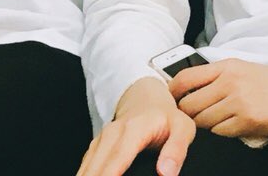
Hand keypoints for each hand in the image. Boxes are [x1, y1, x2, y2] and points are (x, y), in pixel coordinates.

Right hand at [78, 77, 194, 175]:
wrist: (147, 99)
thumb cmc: (167, 118)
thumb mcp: (182, 128)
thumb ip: (176, 149)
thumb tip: (166, 173)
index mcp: (135, 129)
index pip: (118, 158)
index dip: (109, 175)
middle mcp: (113, 134)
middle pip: (97, 166)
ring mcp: (101, 140)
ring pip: (88, 167)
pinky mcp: (95, 147)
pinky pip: (86, 166)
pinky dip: (85, 175)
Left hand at [171, 58, 267, 140]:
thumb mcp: (244, 69)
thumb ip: (218, 76)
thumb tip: (190, 87)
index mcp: (227, 66)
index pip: (186, 77)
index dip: (172, 92)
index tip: (171, 100)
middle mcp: (230, 82)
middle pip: (189, 104)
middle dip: (187, 114)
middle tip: (193, 117)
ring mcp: (238, 101)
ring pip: (202, 121)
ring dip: (206, 124)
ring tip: (218, 120)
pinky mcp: (247, 121)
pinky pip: (219, 132)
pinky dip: (222, 132)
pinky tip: (233, 126)